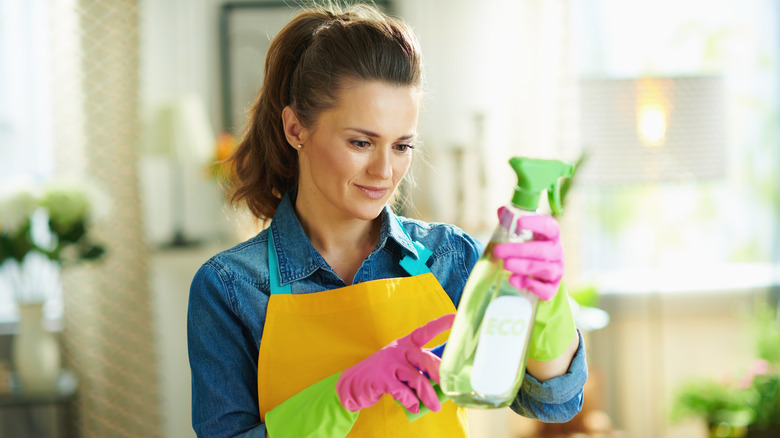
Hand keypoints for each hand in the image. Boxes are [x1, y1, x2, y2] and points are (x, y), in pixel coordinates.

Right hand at [335, 313, 454, 413]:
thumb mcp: (400, 364)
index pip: (426, 331)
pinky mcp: (382, 378)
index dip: (441, 324)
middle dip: (440, 373)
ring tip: (435, 407)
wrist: (352, 384)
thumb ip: (418, 367)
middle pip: (425, 358)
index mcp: (405, 344)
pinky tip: (414, 407)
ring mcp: (389, 363)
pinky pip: (403, 391)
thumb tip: (444, 380)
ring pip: (417, 379)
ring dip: (428, 395)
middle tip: (450, 386)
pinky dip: (411, 402)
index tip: (456, 317)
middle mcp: (398, 350)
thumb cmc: (383, 374)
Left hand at [492, 207, 563, 300]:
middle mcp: (557, 252)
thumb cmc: (530, 251)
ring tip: (505, 265)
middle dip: (519, 251)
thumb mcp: (523, 237)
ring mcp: (557, 271)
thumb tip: (501, 211)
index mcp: (551, 236)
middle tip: (498, 251)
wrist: (539, 277)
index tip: (519, 222)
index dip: (536, 223)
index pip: (550, 226)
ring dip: (522, 267)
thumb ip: (511, 223)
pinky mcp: (552, 288)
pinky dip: (530, 285)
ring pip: (544, 269)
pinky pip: (546, 289)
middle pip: (543, 251)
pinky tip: (514, 280)